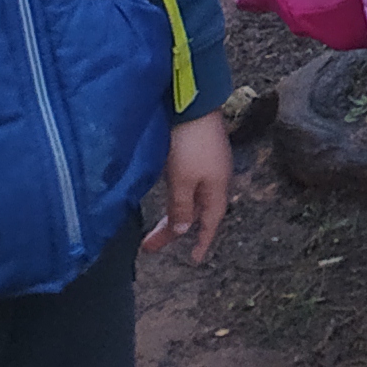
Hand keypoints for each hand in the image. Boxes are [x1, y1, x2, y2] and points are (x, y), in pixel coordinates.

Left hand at [147, 111, 231, 264]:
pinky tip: (169, 198)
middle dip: (174, 231)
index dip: (202, 243)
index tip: (194, 260)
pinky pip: (190, 187)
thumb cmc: (190, 145)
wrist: (194, 105)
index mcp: (217, 190)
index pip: (210, 224)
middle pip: (196, 213)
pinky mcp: (199, 154)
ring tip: (154, 228)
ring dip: (174, 215)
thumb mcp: (182, 181)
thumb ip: (180, 208)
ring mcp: (209, 166)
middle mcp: (216, 180)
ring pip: (192, 200)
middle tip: (149, 246)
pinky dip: (178, 200)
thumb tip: (181, 231)